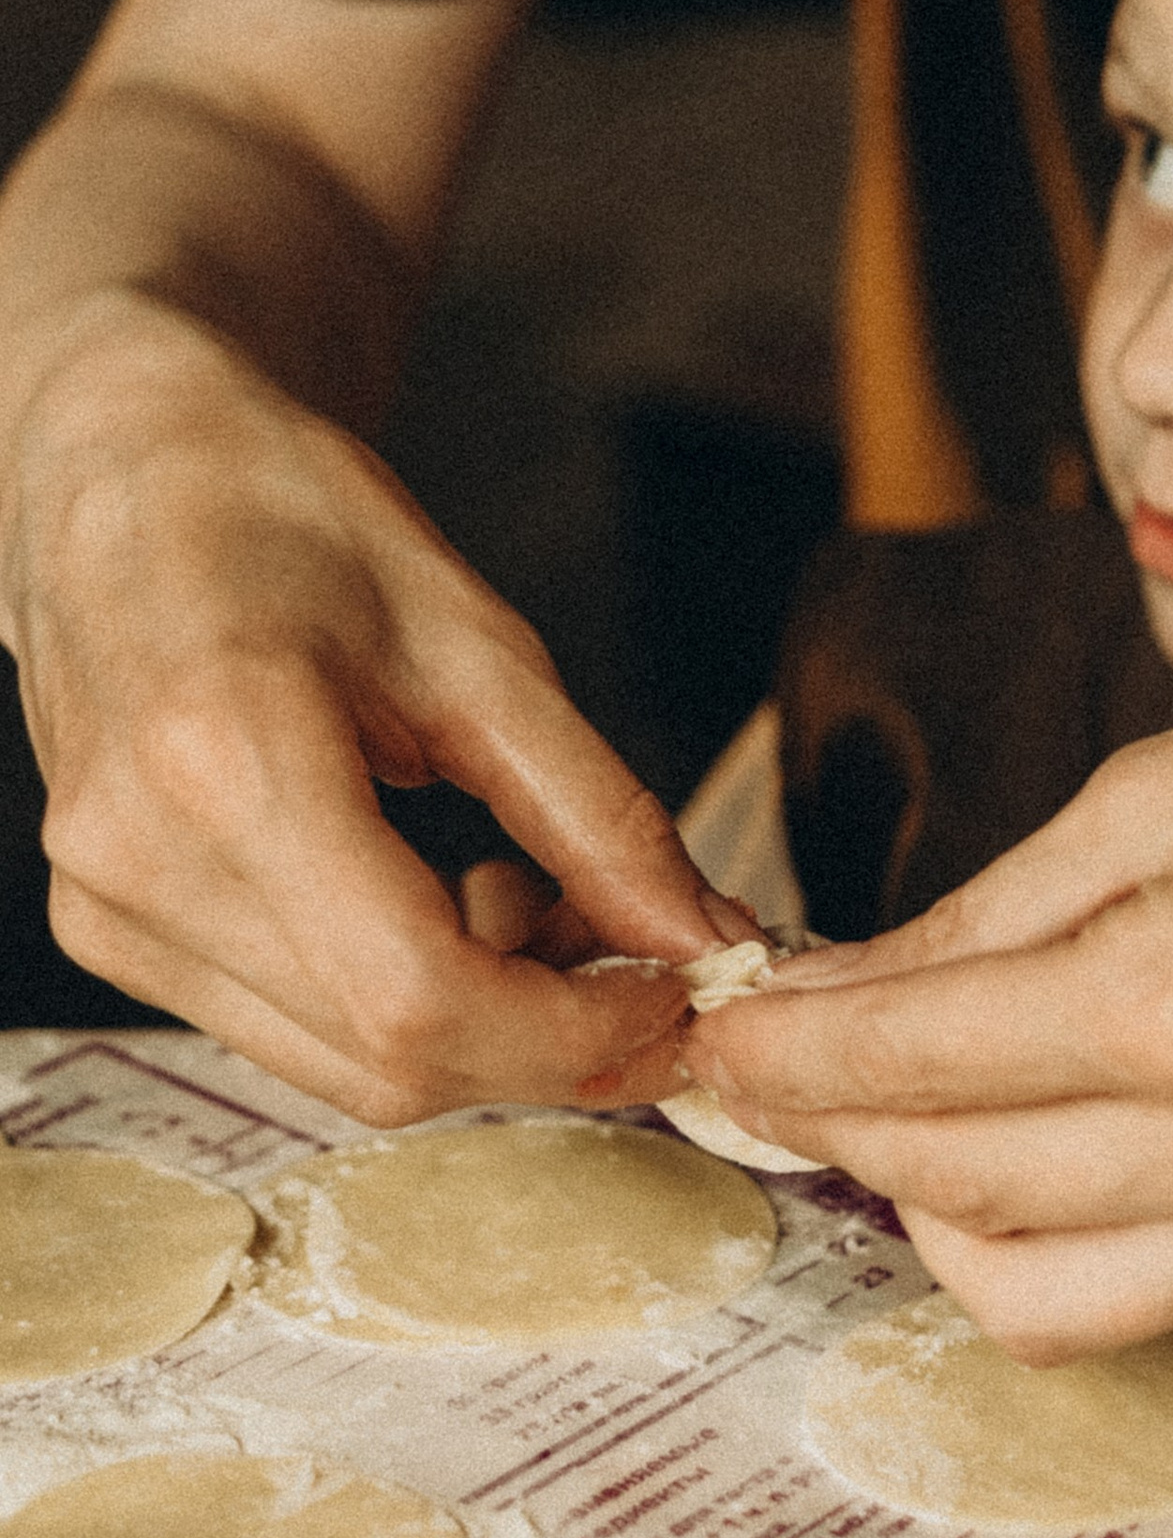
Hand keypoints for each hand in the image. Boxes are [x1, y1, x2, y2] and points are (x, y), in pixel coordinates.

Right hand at [8, 294, 725, 1121]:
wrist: (128, 471)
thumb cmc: (289, 514)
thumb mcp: (475, 643)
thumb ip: (594, 809)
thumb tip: (700, 940)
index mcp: (229, 760)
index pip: (417, 997)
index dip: (570, 1032)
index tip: (675, 997)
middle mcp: (143, 862)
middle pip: (385, 1058)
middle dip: (546, 1036)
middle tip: (637, 946)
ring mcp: (108, 909)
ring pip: (340, 1066)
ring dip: (477, 1020)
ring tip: (530, 889)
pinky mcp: (106, 930)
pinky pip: (287, 1027)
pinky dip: (398, 997)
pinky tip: (441, 892)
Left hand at [684, 594, 1172, 1355]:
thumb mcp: (1168, 777)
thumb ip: (991, 908)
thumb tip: (839, 987)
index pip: (912, 1061)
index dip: (781, 1048)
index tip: (712, 1026)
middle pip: (947, 1187)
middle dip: (840, 1118)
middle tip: (793, 1045)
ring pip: (1031, 1290)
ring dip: (939, 1202)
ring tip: (916, 1096)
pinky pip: (1151, 1293)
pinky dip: (1059, 1233)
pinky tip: (1046, 1131)